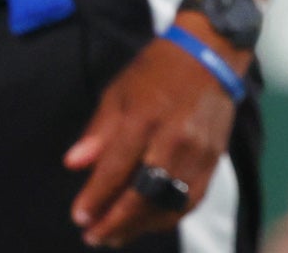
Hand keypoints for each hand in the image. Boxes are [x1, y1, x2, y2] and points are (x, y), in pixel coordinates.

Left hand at [63, 26, 238, 245]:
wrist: (211, 53)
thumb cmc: (157, 69)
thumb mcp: (119, 91)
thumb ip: (98, 131)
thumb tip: (74, 165)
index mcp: (144, 118)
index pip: (116, 169)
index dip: (95, 198)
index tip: (79, 217)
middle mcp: (173, 139)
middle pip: (143, 195)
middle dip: (115, 222)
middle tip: (93, 236)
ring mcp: (198, 151)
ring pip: (168, 203)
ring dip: (140, 225)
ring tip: (117, 236)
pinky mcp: (214, 158)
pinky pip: (192, 198)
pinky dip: (170, 216)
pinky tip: (150, 222)